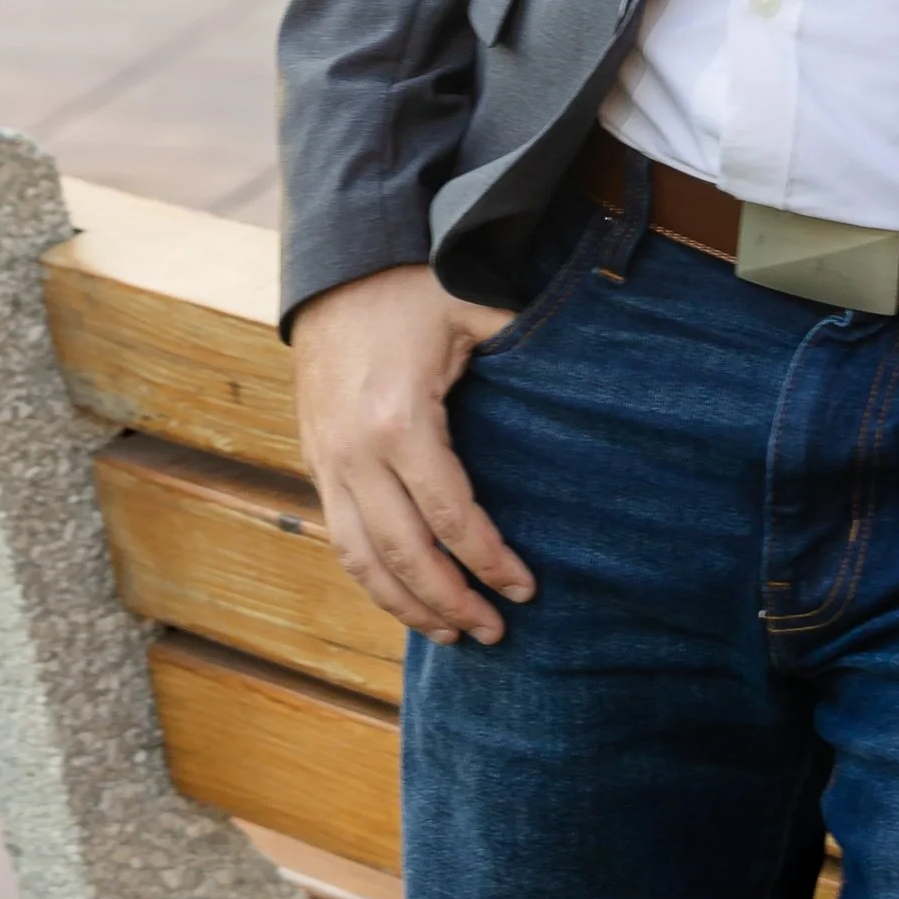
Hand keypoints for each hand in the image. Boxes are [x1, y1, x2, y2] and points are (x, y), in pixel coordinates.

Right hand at [291, 262, 535, 647]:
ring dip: (405, 604)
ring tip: (449, 634)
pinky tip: (401, 594)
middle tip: (494, 632)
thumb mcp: (471, 307)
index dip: (490, 562)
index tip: (525, 590)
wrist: (333, 264)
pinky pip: (339, 535)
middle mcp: (355, 453)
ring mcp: (327, 460)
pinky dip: (370, 575)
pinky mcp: (314, 458)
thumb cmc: (409, 286)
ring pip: (362, 559)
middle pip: (405, 555)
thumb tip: (584, 367)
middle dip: (451, 602)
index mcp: (401, 422)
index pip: (451, 518)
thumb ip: (522, 341)